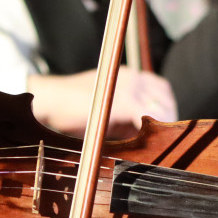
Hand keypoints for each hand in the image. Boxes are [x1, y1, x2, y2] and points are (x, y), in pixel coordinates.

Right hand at [28, 66, 177, 138]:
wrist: (49, 100)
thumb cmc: (71, 108)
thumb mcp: (103, 107)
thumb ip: (124, 115)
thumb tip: (143, 134)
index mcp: (127, 75)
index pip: (161, 88)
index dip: (166, 107)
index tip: (164, 125)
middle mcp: (132, 77)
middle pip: (165, 98)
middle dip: (168, 117)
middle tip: (165, 138)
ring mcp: (130, 87)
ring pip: (161, 108)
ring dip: (162, 125)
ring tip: (157, 142)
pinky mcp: (124, 102)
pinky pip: (148, 117)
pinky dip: (151, 130)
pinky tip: (146, 143)